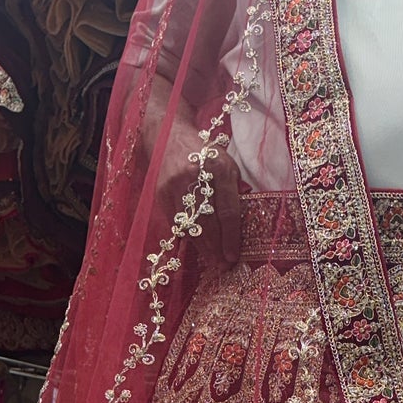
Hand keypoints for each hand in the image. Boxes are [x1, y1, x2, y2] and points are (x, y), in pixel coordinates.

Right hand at [142, 108, 242, 265]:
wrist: (169, 135)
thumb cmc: (206, 154)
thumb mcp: (228, 165)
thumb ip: (235, 191)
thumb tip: (241, 225)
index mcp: (219, 168)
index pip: (228, 211)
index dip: (231, 237)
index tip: (234, 257)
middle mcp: (196, 176)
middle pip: (208, 223)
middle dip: (217, 249)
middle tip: (223, 266)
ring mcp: (175, 185)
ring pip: (191, 226)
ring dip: (202, 248)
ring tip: (212, 261)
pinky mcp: (161, 192)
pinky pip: (177, 222)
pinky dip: (188, 236)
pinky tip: (197, 246)